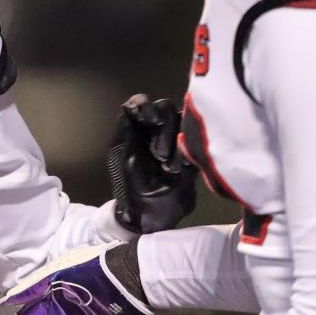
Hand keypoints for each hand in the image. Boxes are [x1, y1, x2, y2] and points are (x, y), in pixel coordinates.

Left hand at [108, 94, 195, 233]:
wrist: (147, 212)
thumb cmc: (129, 183)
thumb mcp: (121, 155)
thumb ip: (125, 130)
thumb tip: (128, 107)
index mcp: (138, 127)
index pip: (142, 102)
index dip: (146, 105)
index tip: (150, 121)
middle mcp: (157, 129)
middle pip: (166, 108)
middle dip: (164, 130)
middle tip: (158, 155)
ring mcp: (175, 140)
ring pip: (182, 122)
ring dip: (174, 143)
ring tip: (167, 168)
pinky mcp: (190, 154)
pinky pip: (194, 142)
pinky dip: (186, 152)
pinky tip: (179, 168)